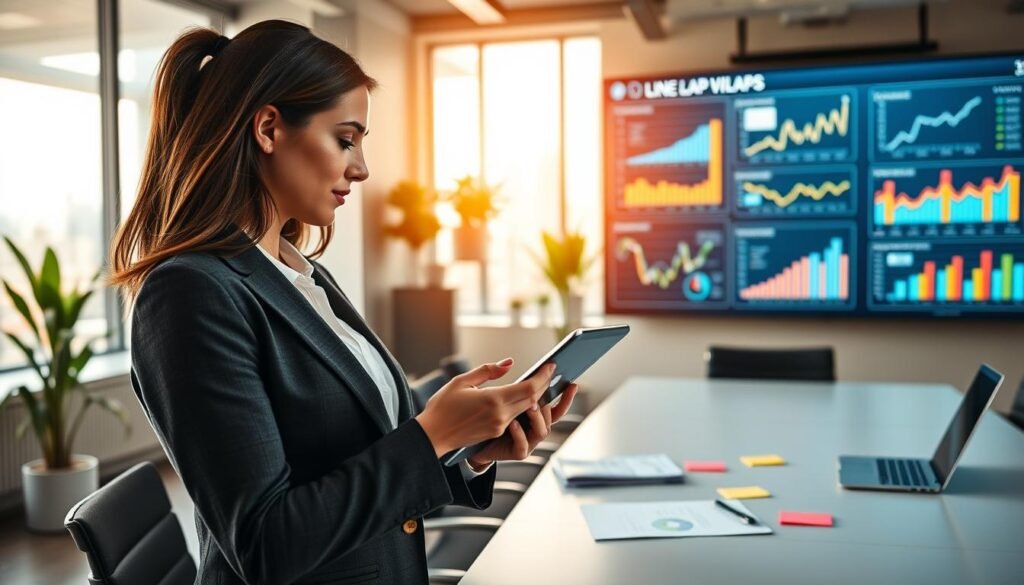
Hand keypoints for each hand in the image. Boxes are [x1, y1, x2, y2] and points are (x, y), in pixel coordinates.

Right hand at [415, 358, 555, 456]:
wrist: (432, 435)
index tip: (552, 365)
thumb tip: (510, 363)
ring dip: (536, 396)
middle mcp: (500, 415)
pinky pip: (516, 416)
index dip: (543, 376)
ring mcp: (499, 426)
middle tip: (551, 371)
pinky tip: (526, 396)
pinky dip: (524, 405)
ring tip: (542, 381)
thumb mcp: (462, 381)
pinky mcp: (495, 432)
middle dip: (544, 384)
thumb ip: (488, 371)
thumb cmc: (443, 406)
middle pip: (533, 399)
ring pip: (526, 409)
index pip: (529, 388)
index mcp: (493, 399)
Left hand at [466, 382, 578, 468]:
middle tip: (559, 385)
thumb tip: (509, 361)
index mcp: (529, 413)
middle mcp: (532, 427)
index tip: (572, 383)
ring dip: (538, 417)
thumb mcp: (485, 392)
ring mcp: (526, 441)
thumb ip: (493, 376)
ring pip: (542, 430)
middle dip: (558, 401)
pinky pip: (523, 445)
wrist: (466, 444)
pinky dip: (520, 434)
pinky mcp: (514, 452)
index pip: (552, 403)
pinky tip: (512, 423)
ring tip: (531, 405)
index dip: (564, 394)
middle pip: (552, 415)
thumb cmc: (474, 416)